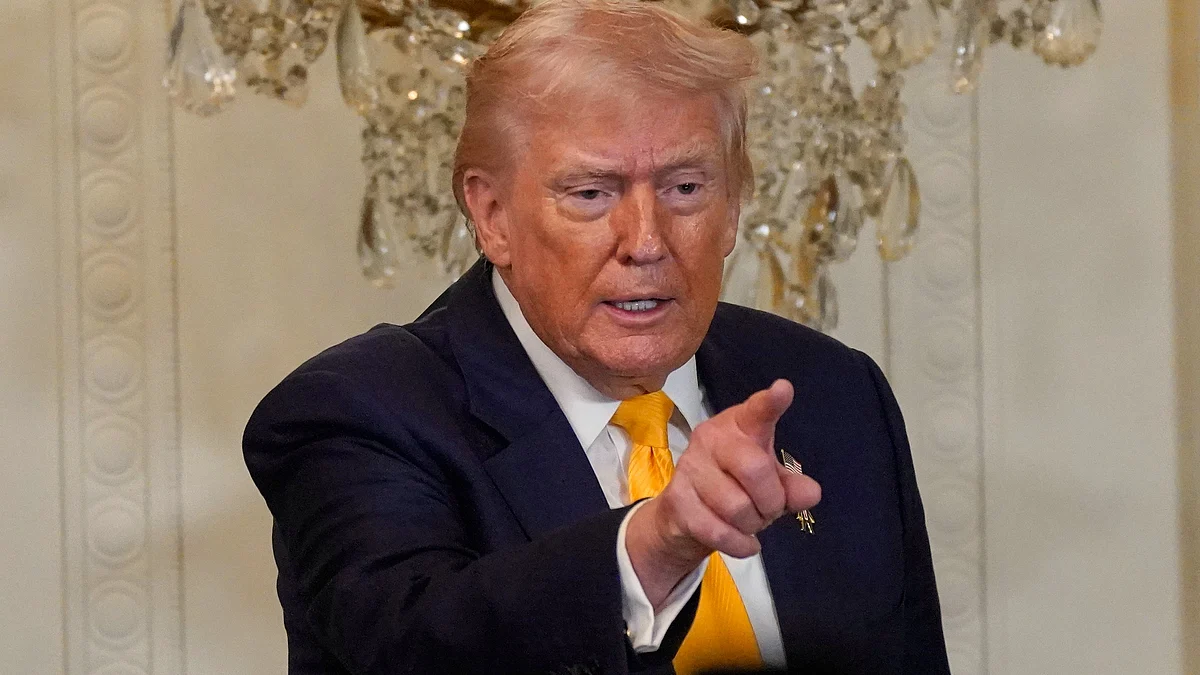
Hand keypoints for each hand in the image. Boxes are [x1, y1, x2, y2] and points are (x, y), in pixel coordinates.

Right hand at [624, 379, 821, 607]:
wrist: (684, 516)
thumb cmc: (735, 487)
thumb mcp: (770, 485)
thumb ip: (792, 488)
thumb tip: (811, 493)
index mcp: (739, 425)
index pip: (757, 411)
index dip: (771, 402)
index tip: (783, 390)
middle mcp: (711, 437)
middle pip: (754, 468)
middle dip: (771, 501)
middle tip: (769, 510)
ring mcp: (690, 467)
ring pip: (737, 506)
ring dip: (753, 525)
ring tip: (749, 522)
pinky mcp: (677, 499)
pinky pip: (719, 530)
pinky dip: (740, 544)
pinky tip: (746, 544)